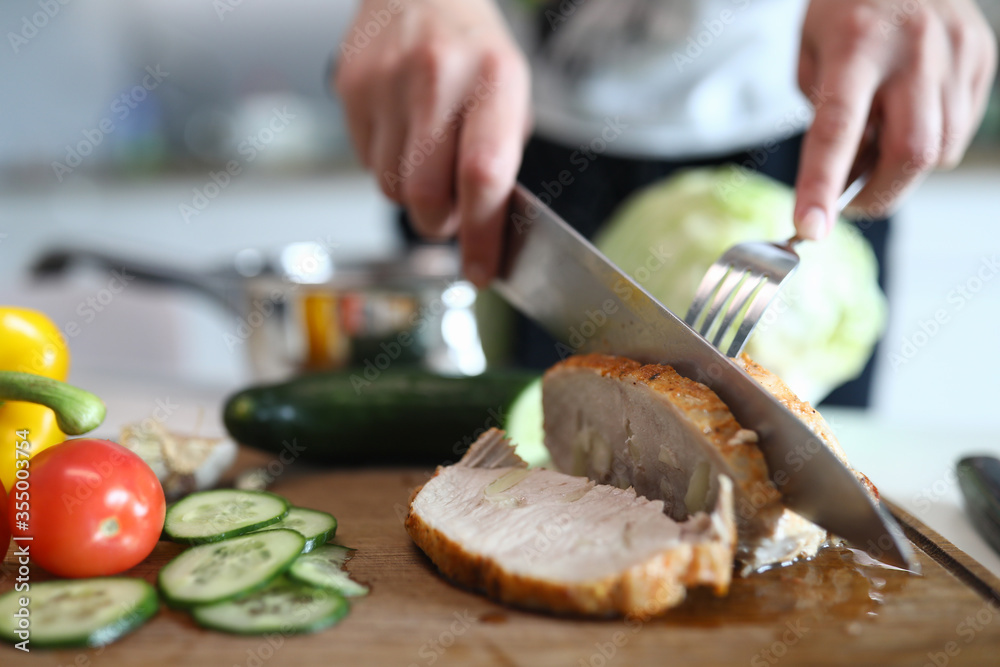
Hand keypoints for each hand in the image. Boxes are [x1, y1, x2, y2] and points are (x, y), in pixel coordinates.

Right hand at [333, 0, 530, 286]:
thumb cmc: (473, 54)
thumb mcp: (509, 96)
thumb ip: (499, 162)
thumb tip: (484, 233)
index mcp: (493, 78)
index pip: (483, 176)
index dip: (481, 235)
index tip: (482, 270)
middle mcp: (437, 77)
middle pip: (426, 194)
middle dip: (439, 223)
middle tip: (449, 213)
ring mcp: (387, 81)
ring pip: (391, 187)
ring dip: (412, 196)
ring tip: (426, 159)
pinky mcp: (351, 88)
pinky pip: (367, 164)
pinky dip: (388, 168)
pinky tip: (402, 135)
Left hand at [794, 0, 996, 237]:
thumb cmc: (845, 10)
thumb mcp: (811, 54)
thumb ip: (825, 116)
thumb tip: (848, 178)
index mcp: (857, 44)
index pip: (837, 129)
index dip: (821, 185)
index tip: (809, 229)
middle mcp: (914, 48)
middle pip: (910, 152)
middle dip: (879, 194)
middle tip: (851, 204)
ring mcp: (956, 51)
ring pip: (940, 149)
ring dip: (903, 168)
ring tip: (878, 141)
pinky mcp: (982, 57)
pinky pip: (959, 130)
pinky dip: (929, 143)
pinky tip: (907, 116)